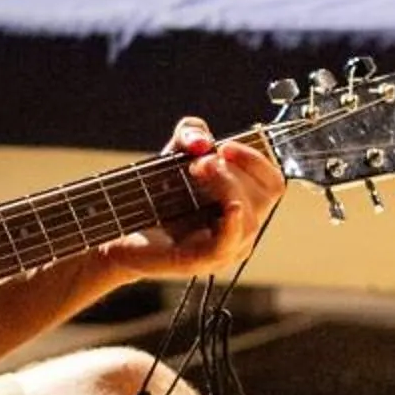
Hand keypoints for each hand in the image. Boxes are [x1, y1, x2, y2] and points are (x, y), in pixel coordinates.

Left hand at [100, 118, 286, 282]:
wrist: (121, 229)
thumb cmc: (154, 197)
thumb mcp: (175, 154)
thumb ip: (191, 133)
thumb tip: (202, 142)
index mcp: (244, 206)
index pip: (272, 183)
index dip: (255, 160)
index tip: (225, 147)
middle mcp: (240, 230)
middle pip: (264, 196)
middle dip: (234, 170)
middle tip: (201, 163)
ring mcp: (224, 249)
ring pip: (248, 217)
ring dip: (227, 185)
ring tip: (195, 172)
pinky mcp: (201, 261)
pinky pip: (229, 243)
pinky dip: (234, 224)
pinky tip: (230, 207)